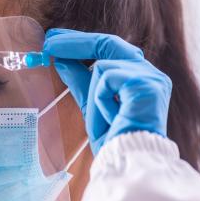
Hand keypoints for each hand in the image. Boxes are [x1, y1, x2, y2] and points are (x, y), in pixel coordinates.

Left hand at [43, 29, 172, 153]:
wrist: (127, 161)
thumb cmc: (112, 138)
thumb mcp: (90, 103)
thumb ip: (79, 80)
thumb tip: (61, 59)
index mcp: (138, 75)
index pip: (108, 47)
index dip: (80, 41)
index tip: (54, 39)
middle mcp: (149, 72)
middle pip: (108, 43)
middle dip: (74, 42)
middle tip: (48, 43)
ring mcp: (151, 77)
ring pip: (103, 66)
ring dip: (94, 96)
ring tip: (104, 119)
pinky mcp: (146, 84)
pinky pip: (107, 79)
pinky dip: (102, 101)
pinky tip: (113, 117)